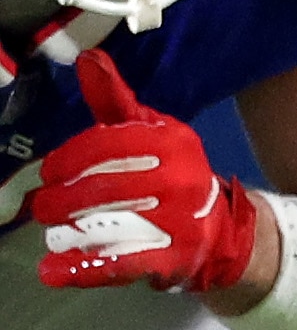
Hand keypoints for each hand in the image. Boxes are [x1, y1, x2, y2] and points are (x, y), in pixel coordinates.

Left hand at [28, 50, 259, 295]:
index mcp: (173, 141)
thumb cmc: (171, 174)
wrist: (220, 230)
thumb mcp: (150, 132)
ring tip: (53, 234)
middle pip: (100, 188)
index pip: (106, 145)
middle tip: (44, 207)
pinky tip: (52, 271)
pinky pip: (119, 262)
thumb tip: (87, 59)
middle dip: (59, 200)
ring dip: (66, 232)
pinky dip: (81, 269)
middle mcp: (180, 177)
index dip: (67, 161)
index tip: (51, 174)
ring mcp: (178, 220)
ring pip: (104, 224)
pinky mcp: (172, 258)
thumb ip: (114, 101)